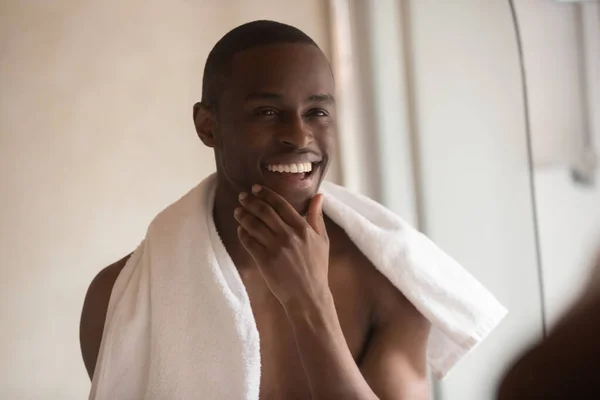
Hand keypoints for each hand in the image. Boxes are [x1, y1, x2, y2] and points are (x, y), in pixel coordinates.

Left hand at [234, 185, 329, 307]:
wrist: (308, 296)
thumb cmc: (316, 268)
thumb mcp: (322, 240)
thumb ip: (317, 217)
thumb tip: (319, 196)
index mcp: (302, 228)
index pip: (280, 204)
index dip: (266, 194)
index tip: (256, 188)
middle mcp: (288, 235)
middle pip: (264, 211)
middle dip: (250, 202)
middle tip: (242, 197)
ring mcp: (275, 248)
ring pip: (253, 225)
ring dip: (243, 216)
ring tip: (237, 211)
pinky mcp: (264, 260)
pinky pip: (249, 242)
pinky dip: (242, 234)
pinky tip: (240, 230)